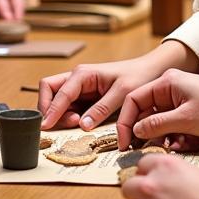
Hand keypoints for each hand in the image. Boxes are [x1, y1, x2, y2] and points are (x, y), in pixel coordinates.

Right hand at [38, 40, 198, 131]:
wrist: (152, 71)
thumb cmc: (139, 77)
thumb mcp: (122, 93)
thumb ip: (101, 109)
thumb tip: (81, 125)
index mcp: (83, 74)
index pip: (58, 92)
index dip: (51, 110)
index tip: (46, 126)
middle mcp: (77, 79)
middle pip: (50, 91)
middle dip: (49, 108)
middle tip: (63, 124)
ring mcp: (81, 88)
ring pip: (57, 99)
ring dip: (59, 114)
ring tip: (76, 125)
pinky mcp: (86, 97)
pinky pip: (69, 106)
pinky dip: (68, 116)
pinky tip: (80, 125)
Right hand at [117, 71, 198, 150]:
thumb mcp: (186, 119)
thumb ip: (157, 125)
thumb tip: (136, 132)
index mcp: (166, 83)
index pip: (134, 100)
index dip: (126, 121)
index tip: (124, 141)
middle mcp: (169, 90)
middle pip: (146, 114)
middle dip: (149, 133)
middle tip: (150, 149)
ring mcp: (179, 102)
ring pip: (160, 124)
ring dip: (166, 138)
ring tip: (179, 145)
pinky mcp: (188, 114)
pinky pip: (173, 129)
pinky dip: (178, 138)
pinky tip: (189, 143)